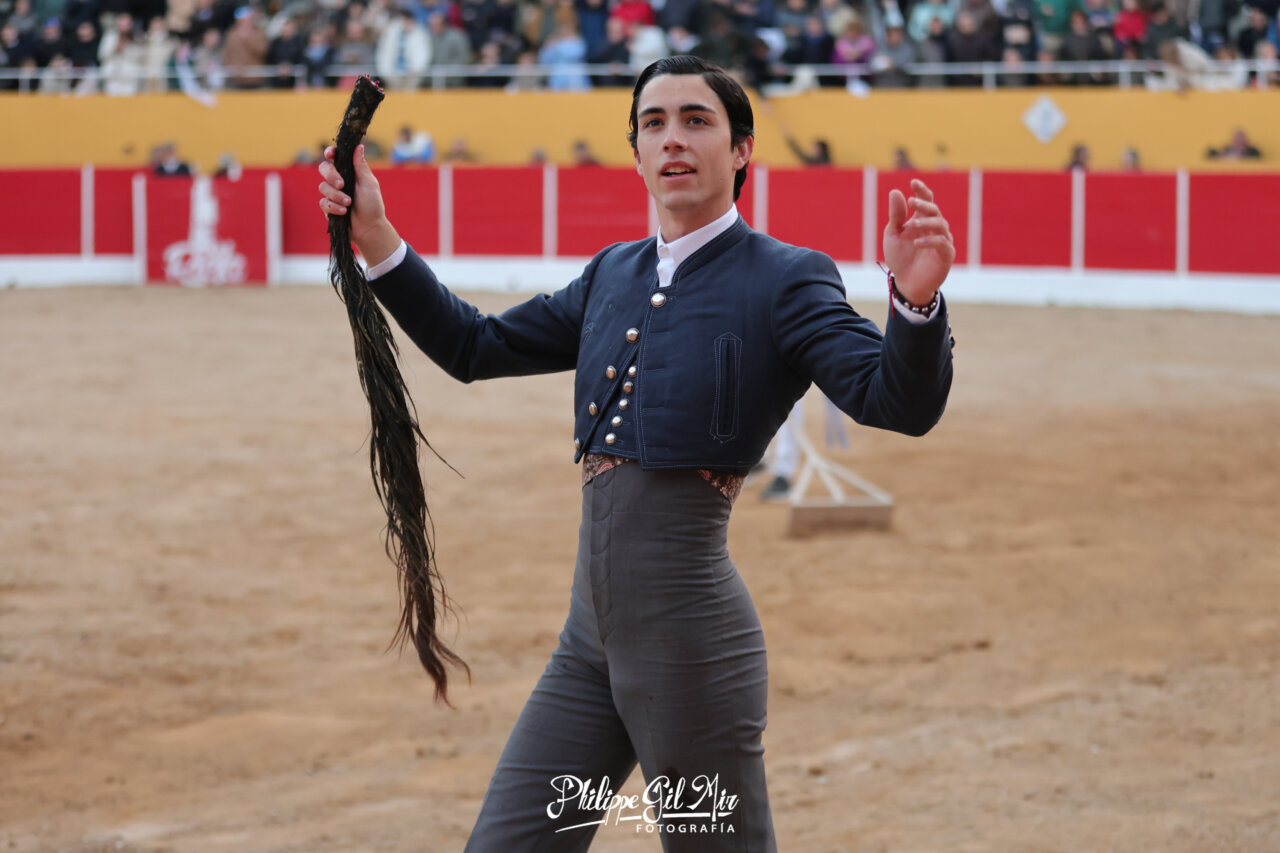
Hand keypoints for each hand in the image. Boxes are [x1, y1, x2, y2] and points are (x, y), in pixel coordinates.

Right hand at [318, 143, 400, 264]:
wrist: (369, 227)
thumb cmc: (372, 205)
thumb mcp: (369, 183)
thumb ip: (360, 166)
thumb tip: (358, 146)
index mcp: (349, 172)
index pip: (335, 158)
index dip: (330, 153)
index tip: (331, 154)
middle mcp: (338, 180)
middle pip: (324, 168)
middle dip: (331, 175)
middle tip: (342, 184)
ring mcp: (332, 194)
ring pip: (323, 187)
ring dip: (336, 195)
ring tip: (349, 203)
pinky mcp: (328, 207)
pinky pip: (323, 202)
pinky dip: (333, 207)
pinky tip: (343, 212)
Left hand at [883, 178, 954, 305]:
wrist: (906, 283)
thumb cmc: (900, 258)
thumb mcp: (893, 235)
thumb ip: (895, 216)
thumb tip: (895, 191)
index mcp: (921, 221)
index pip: (926, 201)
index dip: (922, 191)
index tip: (913, 182)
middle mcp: (934, 228)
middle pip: (934, 210)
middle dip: (924, 204)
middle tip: (912, 201)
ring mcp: (942, 240)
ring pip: (940, 225)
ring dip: (926, 222)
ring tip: (911, 225)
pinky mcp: (946, 255)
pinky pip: (942, 243)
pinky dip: (930, 241)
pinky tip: (917, 243)